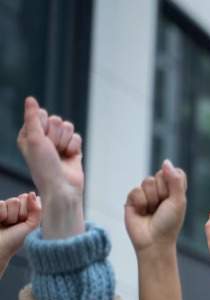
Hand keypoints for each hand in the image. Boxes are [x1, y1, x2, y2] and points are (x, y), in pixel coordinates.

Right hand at [0, 193, 41, 276]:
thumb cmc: (15, 240)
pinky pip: (0, 203)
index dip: (30, 211)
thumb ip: (37, 209)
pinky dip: (1, 214)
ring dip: (11, 216)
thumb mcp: (32, 226)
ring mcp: (5, 208)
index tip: (26, 222)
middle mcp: (17, 208)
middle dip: (20, 213)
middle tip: (16, 224)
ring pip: (12, 201)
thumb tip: (32, 193)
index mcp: (28, 212)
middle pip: (23, 198)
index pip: (32, 199)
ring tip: (7, 224)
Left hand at [16, 96, 83, 238]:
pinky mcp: (73, 149)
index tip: (41, 141)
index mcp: (29, 134)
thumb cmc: (44, 167)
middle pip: (56, 120)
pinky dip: (74, 147)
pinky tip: (70, 158)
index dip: (44, 125)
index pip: (41, 114)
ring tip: (61, 155)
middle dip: (56, 135)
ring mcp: (59, 143)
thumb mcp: (34, 139)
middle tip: (52, 150)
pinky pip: (77, 137)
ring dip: (65, 142)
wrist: (62, 187)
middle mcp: (43, 138)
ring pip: (68, 127)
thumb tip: (30, 99)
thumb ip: (32, 117)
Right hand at [125, 160, 186, 254]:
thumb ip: (175, 180)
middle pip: (160, 175)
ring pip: (147, 182)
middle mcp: (160, 190)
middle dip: (162, 192)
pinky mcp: (132, 200)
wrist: (153, 242)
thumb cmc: (169, 224)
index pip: (174, 172)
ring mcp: (146, 194)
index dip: (173, 182)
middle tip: (162, 207)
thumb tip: (166, 162)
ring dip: (151, 199)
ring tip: (152, 211)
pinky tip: (142, 213)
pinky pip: (135, 191)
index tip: (173, 197)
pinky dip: (140, 203)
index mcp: (174, 190)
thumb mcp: (178, 201)